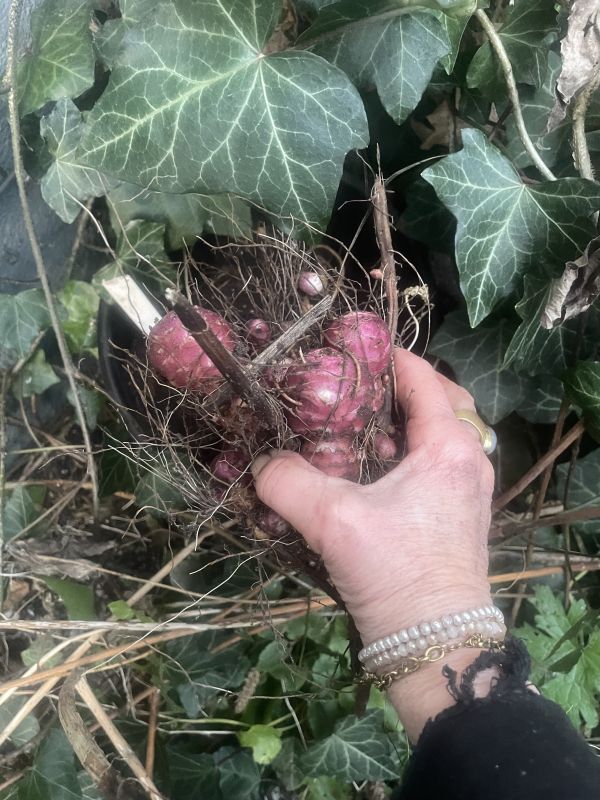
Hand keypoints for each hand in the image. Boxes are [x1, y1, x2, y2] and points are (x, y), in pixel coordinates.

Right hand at [252, 349, 496, 739]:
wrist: (435, 646)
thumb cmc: (395, 573)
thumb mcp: (333, 521)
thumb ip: (287, 482)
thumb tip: (260, 463)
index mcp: (449, 447)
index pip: (423, 378)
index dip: (387, 356)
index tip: (349, 346)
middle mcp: (467, 461)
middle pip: (439, 401)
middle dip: (399, 386)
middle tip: (356, 384)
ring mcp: (466, 491)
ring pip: (437, 434)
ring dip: (402, 420)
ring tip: (358, 421)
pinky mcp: (456, 516)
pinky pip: (434, 463)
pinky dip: (406, 452)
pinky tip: (368, 468)